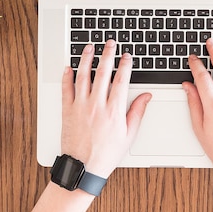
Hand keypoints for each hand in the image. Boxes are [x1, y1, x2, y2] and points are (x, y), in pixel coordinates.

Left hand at [61, 40, 151, 177]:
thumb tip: (146, 96)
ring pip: (83, 76)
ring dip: (86, 59)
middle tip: (109, 43)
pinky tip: (69, 67)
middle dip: (107, 54)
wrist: (84, 168)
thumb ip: (137, 112)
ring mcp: (80, 106)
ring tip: (89, 48)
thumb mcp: (129, 135)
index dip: (125, 64)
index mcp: (114, 110)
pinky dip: (67, 76)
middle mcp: (97, 105)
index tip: (127, 56)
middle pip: (103, 72)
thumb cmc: (106, 154)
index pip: (121, 80)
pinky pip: (66, 89)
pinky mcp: (67, 111)